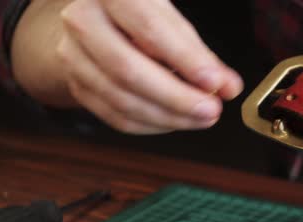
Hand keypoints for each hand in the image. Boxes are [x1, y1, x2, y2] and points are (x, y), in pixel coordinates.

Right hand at [55, 0, 242, 133]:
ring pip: (121, 99)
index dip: (185, 60)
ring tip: (200, 118)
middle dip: (176, 97)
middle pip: (129, 70)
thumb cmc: (138, 16)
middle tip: (210, 109)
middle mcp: (84, 20)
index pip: (150, 29)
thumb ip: (200, 53)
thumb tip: (228, 86)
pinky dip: (151, 125)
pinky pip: (115, 116)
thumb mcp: (170, 19)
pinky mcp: (77, 86)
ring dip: (167, 116)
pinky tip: (175, 121)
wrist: (93, 21)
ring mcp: (74, 56)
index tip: (214, 82)